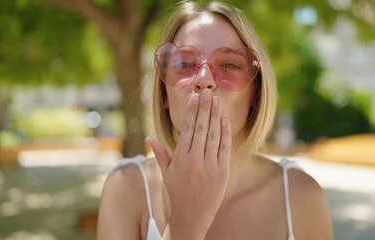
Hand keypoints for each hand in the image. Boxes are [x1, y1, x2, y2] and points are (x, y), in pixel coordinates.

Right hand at [146, 89, 230, 238]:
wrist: (192, 217)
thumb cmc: (177, 194)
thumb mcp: (166, 174)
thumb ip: (161, 154)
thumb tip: (149, 138)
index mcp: (180, 159)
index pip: (187, 129)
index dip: (192, 111)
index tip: (194, 97)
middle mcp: (195, 161)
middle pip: (201, 128)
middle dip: (204, 108)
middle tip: (207, 91)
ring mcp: (210, 166)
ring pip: (214, 135)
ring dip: (216, 116)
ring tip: (216, 100)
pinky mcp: (223, 172)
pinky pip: (224, 148)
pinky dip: (225, 133)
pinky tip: (224, 120)